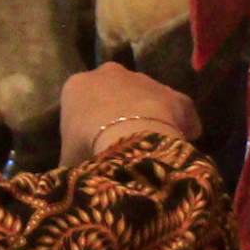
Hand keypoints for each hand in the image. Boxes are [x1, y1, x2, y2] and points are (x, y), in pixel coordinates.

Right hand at [59, 64, 198, 164]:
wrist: (129, 138)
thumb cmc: (88, 147)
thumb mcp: (67, 158)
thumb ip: (70, 160)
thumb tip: (73, 175)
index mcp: (78, 86)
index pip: (80, 101)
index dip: (87, 124)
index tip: (93, 143)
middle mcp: (110, 74)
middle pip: (114, 92)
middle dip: (119, 112)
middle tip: (121, 142)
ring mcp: (145, 80)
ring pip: (147, 97)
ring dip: (149, 116)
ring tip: (149, 146)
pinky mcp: (175, 94)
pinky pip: (178, 109)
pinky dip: (181, 124)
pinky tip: (180, 143)